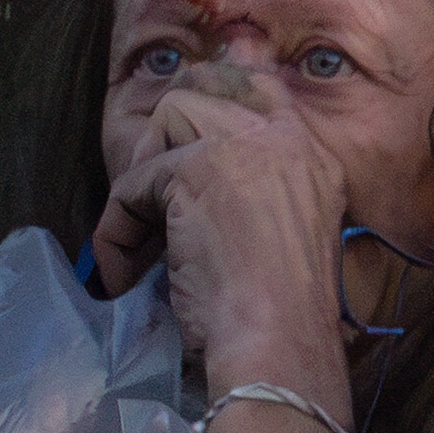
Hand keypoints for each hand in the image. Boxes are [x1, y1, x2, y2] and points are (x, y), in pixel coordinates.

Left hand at [89, 69, 353, 396]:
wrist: (282, 344)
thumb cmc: (287, 319)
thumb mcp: (287, 242)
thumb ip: (258, 202)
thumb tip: (199, 196)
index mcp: (315, 160)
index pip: (263, 88)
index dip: (216, 93)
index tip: (186, 124)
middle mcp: (285, 140)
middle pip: (205, 94)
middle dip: (167, 139)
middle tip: (152, 200)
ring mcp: (243, 148)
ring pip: (170, 115)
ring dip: (143, 175)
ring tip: (141, 236)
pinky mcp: (196, 170)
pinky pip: (135, 181)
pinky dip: (118, 225)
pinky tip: (123, 270)